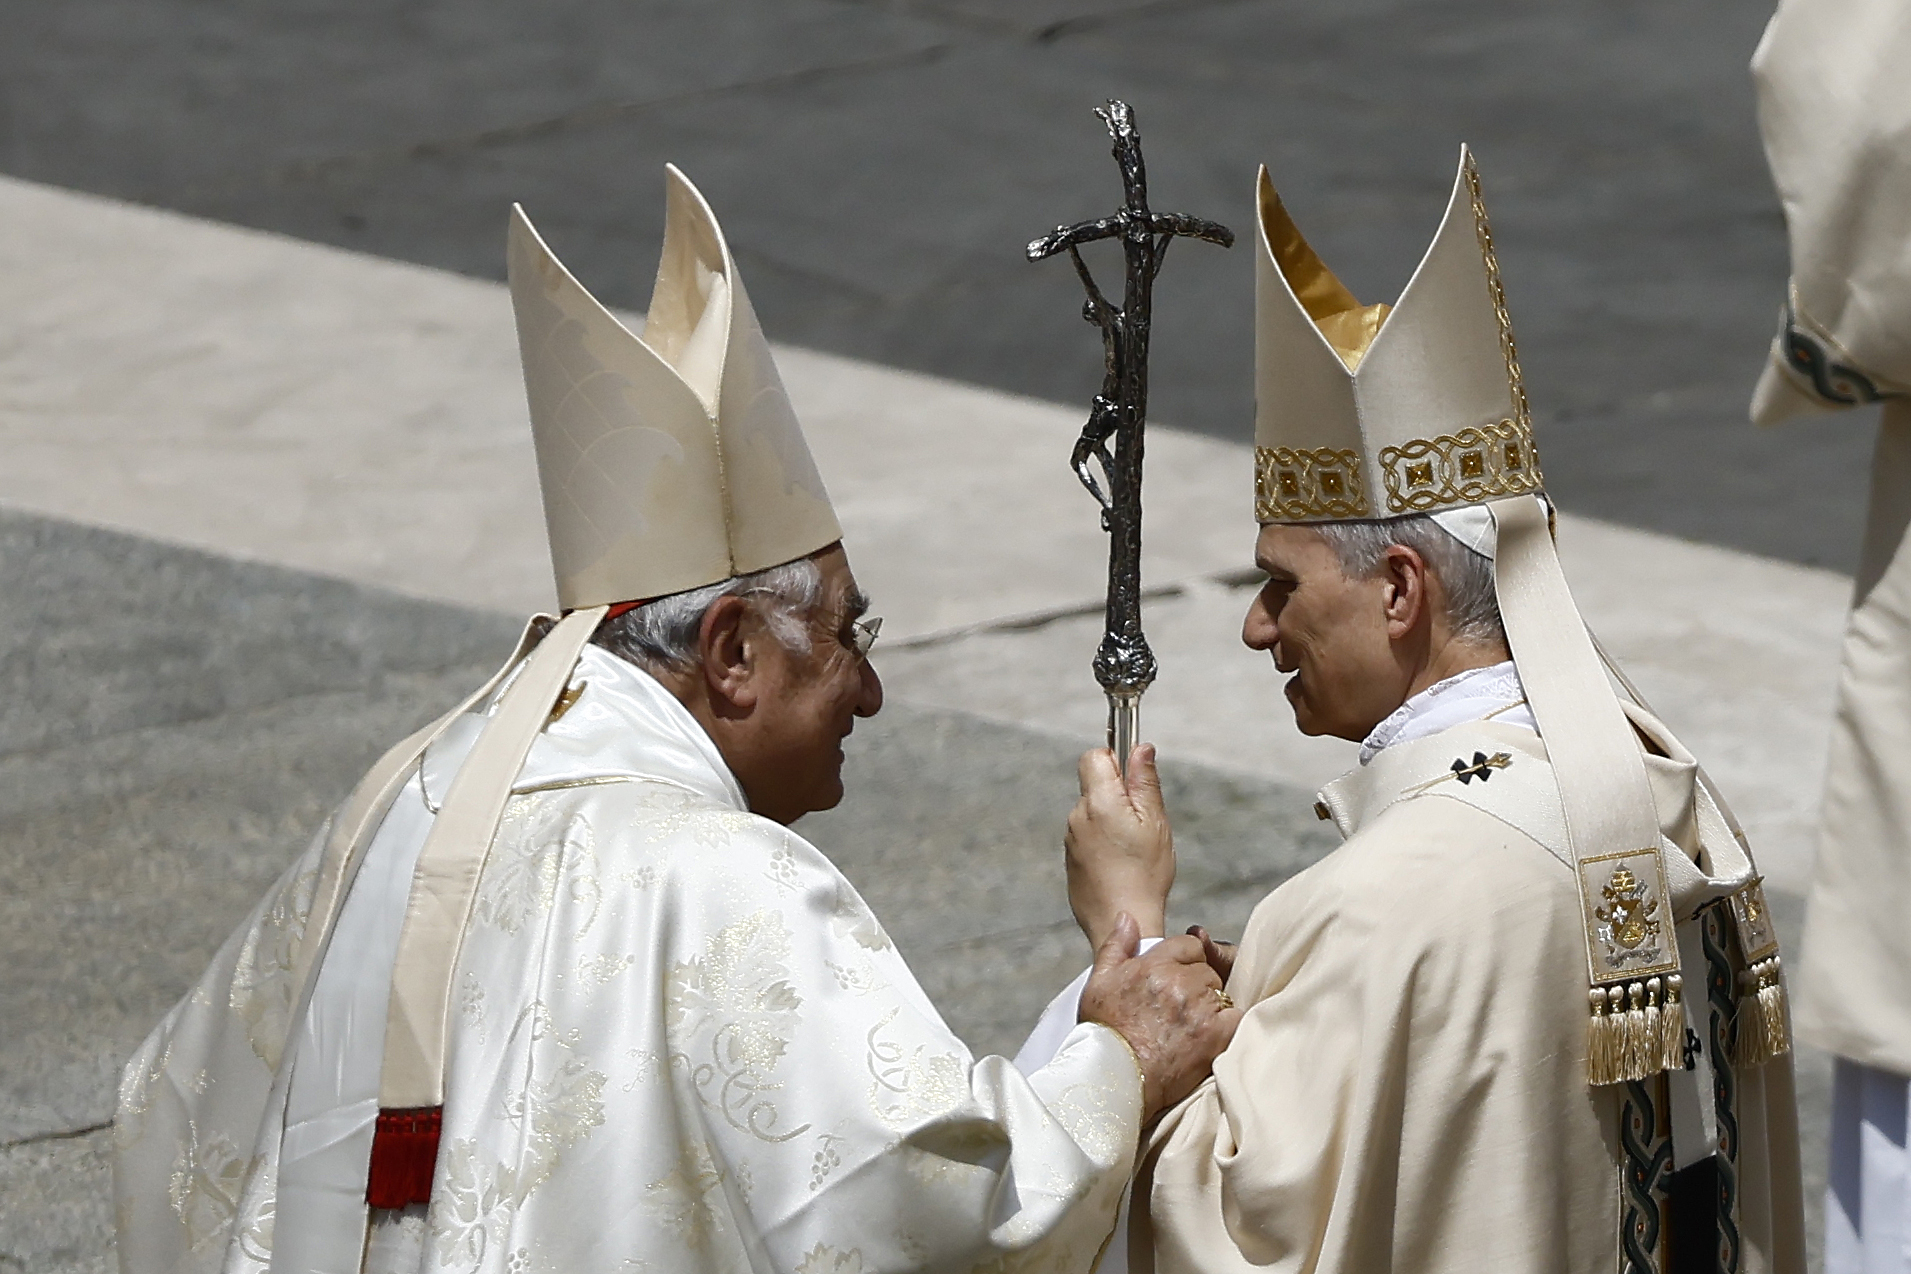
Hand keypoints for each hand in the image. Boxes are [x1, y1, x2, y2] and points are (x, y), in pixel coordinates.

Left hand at [1066, 744, 1172, 946]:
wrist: (1120, 920)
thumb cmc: (1144, 873)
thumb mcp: (1154, 822)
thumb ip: (1144, 781)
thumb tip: (1140, 747)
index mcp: (1099, 801)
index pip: (1095, 756)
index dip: (1115, 761)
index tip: (1133, 782)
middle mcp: (1078, 816)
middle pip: (1094, 784)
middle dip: (1117, 793)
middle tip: (1140, 821)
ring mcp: (1071, 838)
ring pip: (1092, 812)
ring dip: (1110, 819)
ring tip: (1131, 848)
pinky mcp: (1070, 859)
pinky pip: (1087, 836)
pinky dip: (1101, 841)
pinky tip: (1119, 863)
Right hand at [1079, 914, 1242, 1118]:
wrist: (1113, 1079)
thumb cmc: (1103, 1034)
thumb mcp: (1098, 982)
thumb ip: (1117, 945)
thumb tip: (1128, 917)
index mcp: (1153, 964)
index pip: (1189, 946)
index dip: (1184, 962)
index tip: (1175, 980)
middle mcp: (1178, 981)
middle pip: (1207, 970)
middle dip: (1197, 985)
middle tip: (1179, 1010)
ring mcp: (1199, 1007)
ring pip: (1221, 993)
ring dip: (1212, 1006)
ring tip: (1190, 1028)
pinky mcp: (1215, 1034)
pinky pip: (1236, 1017)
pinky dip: (1229, 1025)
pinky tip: (1212, 1036)